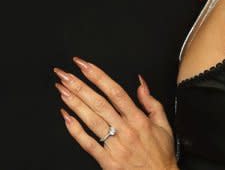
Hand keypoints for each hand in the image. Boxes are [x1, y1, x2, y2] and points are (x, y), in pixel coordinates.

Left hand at [54, 58, 177, 169]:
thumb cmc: (160, 153)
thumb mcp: (163, 124)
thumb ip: (151, 102)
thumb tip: (140, 82)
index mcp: (138, 119)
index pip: (115, 92)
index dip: (98, 76)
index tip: (84, 65)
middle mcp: (126, 130)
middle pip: (99, 103)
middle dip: (79, 86)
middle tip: (63, 74)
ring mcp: (115, 146)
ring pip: (92, 120)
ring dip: (75, 103)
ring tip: (61, 89)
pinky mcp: (108, 161)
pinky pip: (88, 144)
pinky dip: (75, 130)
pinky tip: (66, 117)